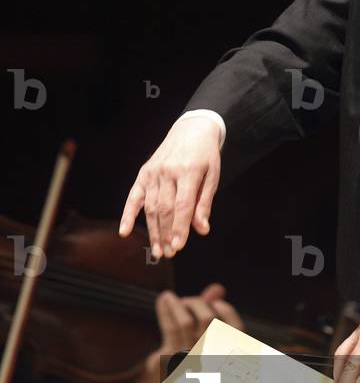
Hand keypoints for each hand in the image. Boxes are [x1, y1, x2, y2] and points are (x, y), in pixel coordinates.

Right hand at [119, 116, 221, 258]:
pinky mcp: (144, 173)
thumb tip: (202, 229)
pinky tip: (125, 231)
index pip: (182, 206)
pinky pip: (133, 196)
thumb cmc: (205, 155)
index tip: (179, 246)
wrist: (191, 129)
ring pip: (150, 206)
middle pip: (164, 209)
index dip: (179, 228)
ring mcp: (153, 172)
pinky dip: (128, 214)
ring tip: (158, 250)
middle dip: (166, 233)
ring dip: (153, 230)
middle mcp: (167, 171)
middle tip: (170, 253)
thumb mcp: (213, 175)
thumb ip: (205, 202)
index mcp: (188, 171)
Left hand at [129, 283, 242, 382]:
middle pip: (207, 321)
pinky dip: (166, 310)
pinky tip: (164, 302)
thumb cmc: (192, 369)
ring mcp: (186, 361)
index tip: (218, 303)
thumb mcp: (207, 344)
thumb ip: (215, 315)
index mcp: (224, 359)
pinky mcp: (167, 361)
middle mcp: (207, 361)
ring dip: (178, 303)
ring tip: (169, 296)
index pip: (236, 330)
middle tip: (189, 301)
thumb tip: (217, 289)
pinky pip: (169, 327)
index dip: (227, 312)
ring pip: (185, 323)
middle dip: (198, 303)